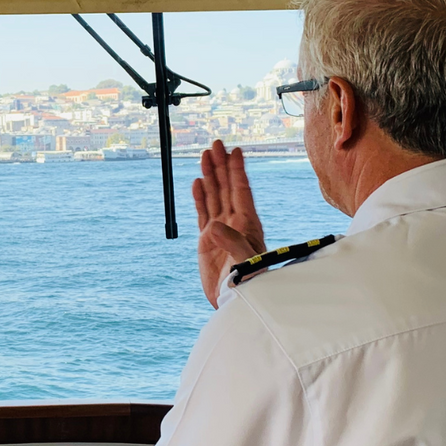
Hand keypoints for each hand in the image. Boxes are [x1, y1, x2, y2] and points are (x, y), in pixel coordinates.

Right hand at [192, 140, 265, 308]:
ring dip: (210, 176)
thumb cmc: (248, 281)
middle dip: (221, 165)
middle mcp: (234, 223)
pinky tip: (198, 183)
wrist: (235, 300)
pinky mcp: (207, 241)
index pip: (241, 190)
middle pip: (226, 187)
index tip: (236, 151)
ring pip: (214, 196)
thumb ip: (231, 242)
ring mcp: (220, 230)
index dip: (238, 170)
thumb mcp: (244, 261)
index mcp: (247, 224)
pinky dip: (200, 197)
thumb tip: (212, 227)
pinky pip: (203, 212)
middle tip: (216, 144)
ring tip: (205, 156)